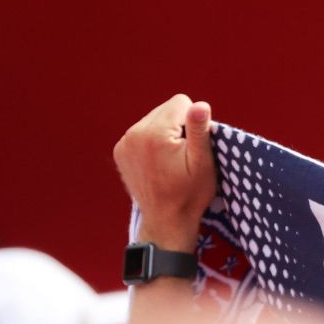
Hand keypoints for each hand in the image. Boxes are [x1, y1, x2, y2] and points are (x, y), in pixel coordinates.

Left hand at [113, 94, 216, 252]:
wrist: (166, 222)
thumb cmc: (189, 194)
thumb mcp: (202, 163)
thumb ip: (200, 131)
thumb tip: (201, 105)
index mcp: (155, 133)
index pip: (181, 102)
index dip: (193, 123)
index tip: (192, 147)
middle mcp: (134, 133)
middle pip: (166, 109)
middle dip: (178, 126)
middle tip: (182, 156)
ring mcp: (124, 143)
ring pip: (154, 119)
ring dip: (165, 133)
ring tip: (170, 161)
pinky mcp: (120, 151)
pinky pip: (141, 133)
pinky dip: (152, 142)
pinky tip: (158, 163)